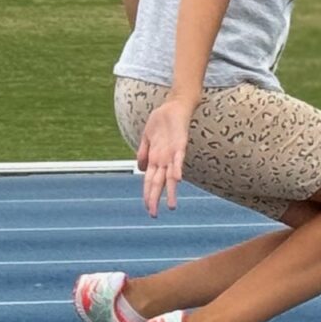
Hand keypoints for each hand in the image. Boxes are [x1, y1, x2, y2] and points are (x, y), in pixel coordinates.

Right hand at [136, 98, 193, 216]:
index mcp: (155, 159)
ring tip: (172, 206)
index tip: (147, 209)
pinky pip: (179, 159)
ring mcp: (172, 153)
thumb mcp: (147, 138)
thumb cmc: (162, 122)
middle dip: (155, 199)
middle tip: (154, 215)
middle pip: (158, 183)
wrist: (175, 106)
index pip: (150, 182)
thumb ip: (143, 153)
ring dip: (171, 191)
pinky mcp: (180, 144)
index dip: (148, 195)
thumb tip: (140, 170)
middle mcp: (164, 160)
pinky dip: (177, 168)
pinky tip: (178, 179)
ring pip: (170, 177)